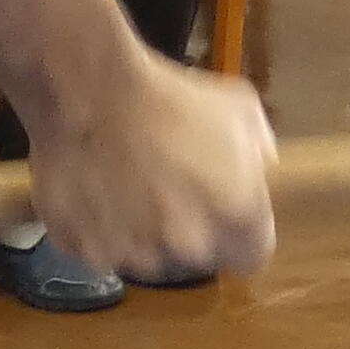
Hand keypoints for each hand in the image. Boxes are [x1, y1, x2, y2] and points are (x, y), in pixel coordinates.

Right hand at [23, 55, 277, 283]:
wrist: (92, 92)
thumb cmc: (168, 96)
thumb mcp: (240, 107)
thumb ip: (259, 149)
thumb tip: (259, 169)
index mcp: (236, 214)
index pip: (251, 254)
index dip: (239, 235)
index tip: (224, 214)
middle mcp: (189, 244)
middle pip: (198, 254)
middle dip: (190, 227)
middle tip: (171, 187)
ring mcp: (136, 254)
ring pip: (147, 256)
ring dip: (144, 233)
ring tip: (130, 186)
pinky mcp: (89, 251)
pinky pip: (102, 251)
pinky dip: (101, 232)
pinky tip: (99, 192)